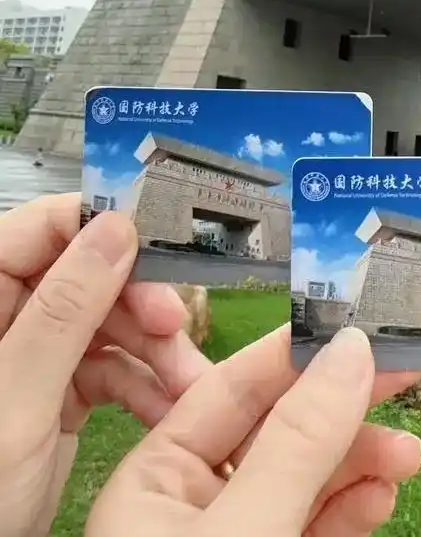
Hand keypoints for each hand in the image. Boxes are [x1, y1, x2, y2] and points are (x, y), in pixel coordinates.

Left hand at [0, 194, 211, 536]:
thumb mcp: (15, 400)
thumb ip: (63, 312)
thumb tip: (115, 228)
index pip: (43, 230)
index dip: (100, 230)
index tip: (156, 251)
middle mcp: (9, 315)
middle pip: (90, 275)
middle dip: (141, 303)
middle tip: (177, 327)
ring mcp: (36, 355)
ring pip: (110, 322)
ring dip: (156, 351)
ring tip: (189, 383)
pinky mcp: (60, 392)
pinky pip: (113, 369)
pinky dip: (146, 386)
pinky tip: (170, 405)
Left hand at [87, 324, 420, 536]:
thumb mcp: (236, 530)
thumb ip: (294, 446)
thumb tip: (351, 349)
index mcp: (150, 477)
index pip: (234, 386)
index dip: (303, 351)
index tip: (367, 327)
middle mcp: (188, 502)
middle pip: (280, 429)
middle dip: (346, 409)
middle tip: (409, 375)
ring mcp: (229, 536)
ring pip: (304, 478)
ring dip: (360, 460)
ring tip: (408, 454)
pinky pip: (310, 523)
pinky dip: (348, 507)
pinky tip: (381, 495)